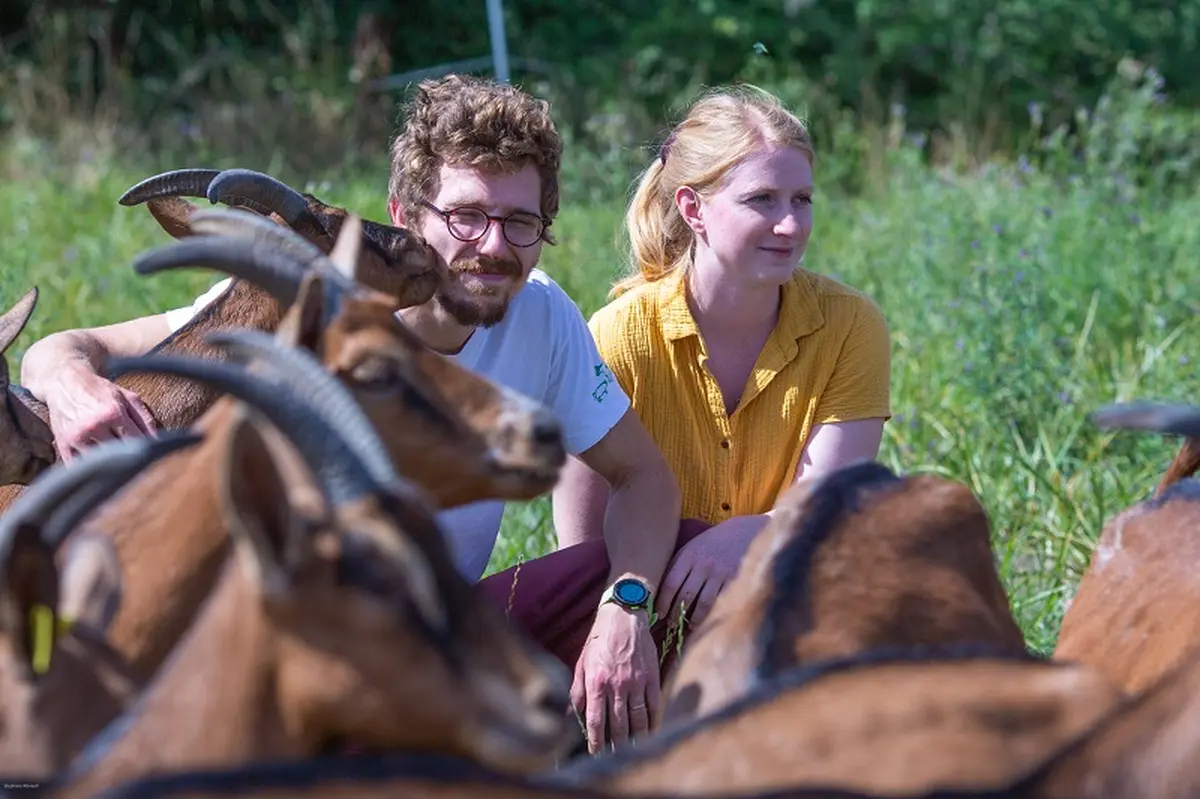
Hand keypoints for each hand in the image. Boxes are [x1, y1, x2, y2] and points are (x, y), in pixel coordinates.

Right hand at [44, 366, 155, 459]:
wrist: (64, 382)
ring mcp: (77, 436)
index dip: (147, 452)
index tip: (153, 458)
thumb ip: (145, 418)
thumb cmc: (100, 390)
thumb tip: (159, 441)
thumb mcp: (127, 397)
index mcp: (113, 413)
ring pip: (100, 463)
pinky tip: (99, 467)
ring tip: (120, 467)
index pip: (136, 441)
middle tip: (140, 467)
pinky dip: (91, 470)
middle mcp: (94, 425)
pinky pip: (80, 466)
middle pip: (119, 454)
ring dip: (112, 467)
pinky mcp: (63, 444)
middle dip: (131, 461)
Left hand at [570, 602, 660, 753]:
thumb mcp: (582, 662)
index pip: (596, 719)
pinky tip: (650, 732)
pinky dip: (653, 721)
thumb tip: (572, 714)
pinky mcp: (652, 677)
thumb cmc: (599, 639)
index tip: (595, 753)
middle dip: (616, 745)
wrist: (624, 615)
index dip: (595, 740)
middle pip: (619, 724)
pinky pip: (654, 705)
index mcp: (597, 681)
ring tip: (632, 751)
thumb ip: (577, 690)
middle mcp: (617, 685)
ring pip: (638, 718)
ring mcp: (637, 682)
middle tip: (615, 758)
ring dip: (636, 738)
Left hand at [653, 520, 760, 631]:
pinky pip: (721, 603)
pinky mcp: (735, 581)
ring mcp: (720, 574)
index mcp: (688, 555)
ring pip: (703, 603)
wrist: (743, 533)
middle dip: (676, 615)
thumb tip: (659, 593)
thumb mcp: (691, 549)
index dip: (663, 602)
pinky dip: (712, 615)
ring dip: (694, 619)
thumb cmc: (710, 545)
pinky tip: (707, 621)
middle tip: (670, 626)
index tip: (658, 614)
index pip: (671, 583)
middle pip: (686, 596)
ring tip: (688, 627)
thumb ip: (678, 567)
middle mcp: (703, 565)